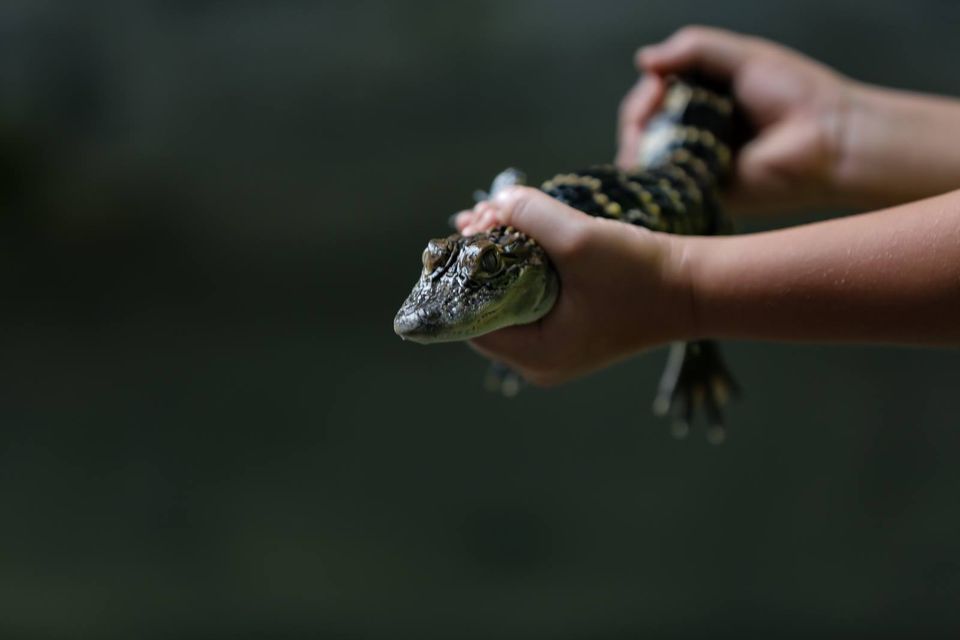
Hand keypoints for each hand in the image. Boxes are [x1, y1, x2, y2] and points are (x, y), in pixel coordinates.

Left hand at [456, 187, 693, 385]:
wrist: (695, 288)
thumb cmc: (641, 273)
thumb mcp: (580, 239)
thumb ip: (531, 216)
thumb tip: (496, 201)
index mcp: (534, 356)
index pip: (470, 319)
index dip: (464, 273)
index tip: (469, 231)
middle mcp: (538, 362)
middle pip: (487, 309)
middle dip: (482, 261)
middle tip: (483, 216)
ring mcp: (555, 349)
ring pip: (509, 300)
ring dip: (503, 259)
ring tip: (500, 216)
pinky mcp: (569, 332)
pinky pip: (531, 300)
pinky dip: (525, 268)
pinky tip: (522, 234)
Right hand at [617, 26, 853, 213]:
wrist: (829, 140)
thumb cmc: (797, 95)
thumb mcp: (742, 56)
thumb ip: (693, 48)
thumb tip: (642, 59)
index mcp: (704, 100)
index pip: (653, 96)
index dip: (646, 92)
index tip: (656, 84)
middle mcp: (695, 133)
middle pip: (642, 127)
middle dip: (638, 116)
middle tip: (650, 110)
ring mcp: (695, 166)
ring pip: (644, 157)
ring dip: (637, 144)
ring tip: (647, 137)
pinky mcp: (700, 194)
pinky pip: (661, 186)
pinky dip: (650, 173)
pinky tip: (652, 161)